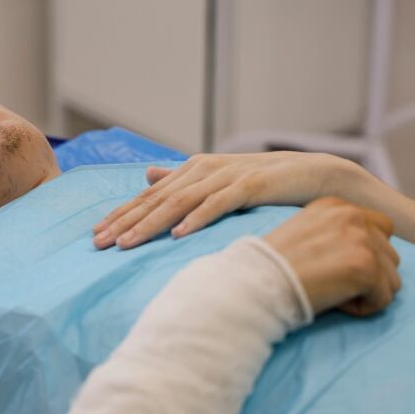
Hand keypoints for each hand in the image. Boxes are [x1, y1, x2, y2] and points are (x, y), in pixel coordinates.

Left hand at [93, 152, 348, 249]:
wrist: (318, 176)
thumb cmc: (266, 183)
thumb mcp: (218, 181)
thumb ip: (183, 180)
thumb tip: (149, 176)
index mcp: (193, 170)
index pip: (149, 196)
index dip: (121, 214)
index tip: (96, 235)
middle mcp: (204, 169)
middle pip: (156, 199)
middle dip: (125, 221)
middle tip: (99, 243)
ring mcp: (227, 176)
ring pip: (180, 202)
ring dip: (151, 223)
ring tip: (127, 244)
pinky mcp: (252, 185)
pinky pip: (219, 204)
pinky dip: (197, 218)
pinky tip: (177, 235)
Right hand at [264, 197, 400, 316]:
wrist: (255, 284)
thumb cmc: (272, 268)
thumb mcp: (303, 233)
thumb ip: (335, 232)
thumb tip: (365, 250)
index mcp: (335, 204)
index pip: (379, 228)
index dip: (360, 254)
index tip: (330, 267)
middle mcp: (351, 214)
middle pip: (390, 254)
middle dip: (367, 275)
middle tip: (332, 283)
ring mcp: (361, 239)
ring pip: (391, 279)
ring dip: (366, 292)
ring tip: (332, 292)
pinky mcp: (365, 267)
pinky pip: (384, 298)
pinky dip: (362, 308)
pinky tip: (334, 302)